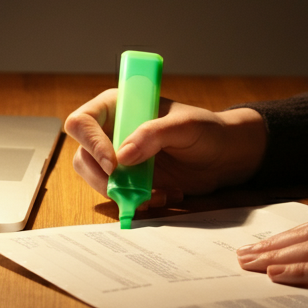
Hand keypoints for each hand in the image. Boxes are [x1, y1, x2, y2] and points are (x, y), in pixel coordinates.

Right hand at [65, 91, 266, 205]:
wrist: (225, 156)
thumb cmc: (207, 129)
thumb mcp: (185, 126)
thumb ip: (153, 134)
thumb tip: (122, 156)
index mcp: (118, 106)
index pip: (82, 122)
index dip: (92, 143)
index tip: (115, 164)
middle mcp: (111, 131)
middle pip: (83, 156)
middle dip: (103, 178)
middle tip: (131, 189)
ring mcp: (119, 158)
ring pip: (96, 179)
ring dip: (121, 193)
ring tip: (155, 193)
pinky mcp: (130, 180)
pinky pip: (118, 195)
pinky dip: (136, 201)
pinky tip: (163, 195)